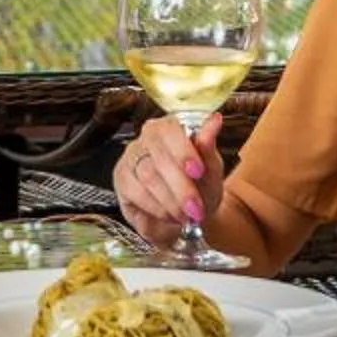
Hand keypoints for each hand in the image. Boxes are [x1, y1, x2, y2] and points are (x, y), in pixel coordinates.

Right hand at [110, 113, 225, 247]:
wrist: (189, 216)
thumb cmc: (201, 187)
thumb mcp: (212, 170)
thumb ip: (208, 147)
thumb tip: (215, 120)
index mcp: (170, 128)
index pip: (170, 130)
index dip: (184, 151)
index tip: (198, 171)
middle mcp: (147, 139)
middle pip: (159, 158)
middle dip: (181, 187)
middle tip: (196, 208)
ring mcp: (131, 158)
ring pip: (147, 177)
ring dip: (170, 201)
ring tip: (186, 215)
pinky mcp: (121, 179)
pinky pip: (135, 192)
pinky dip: (156, 208)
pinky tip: (168, 214)